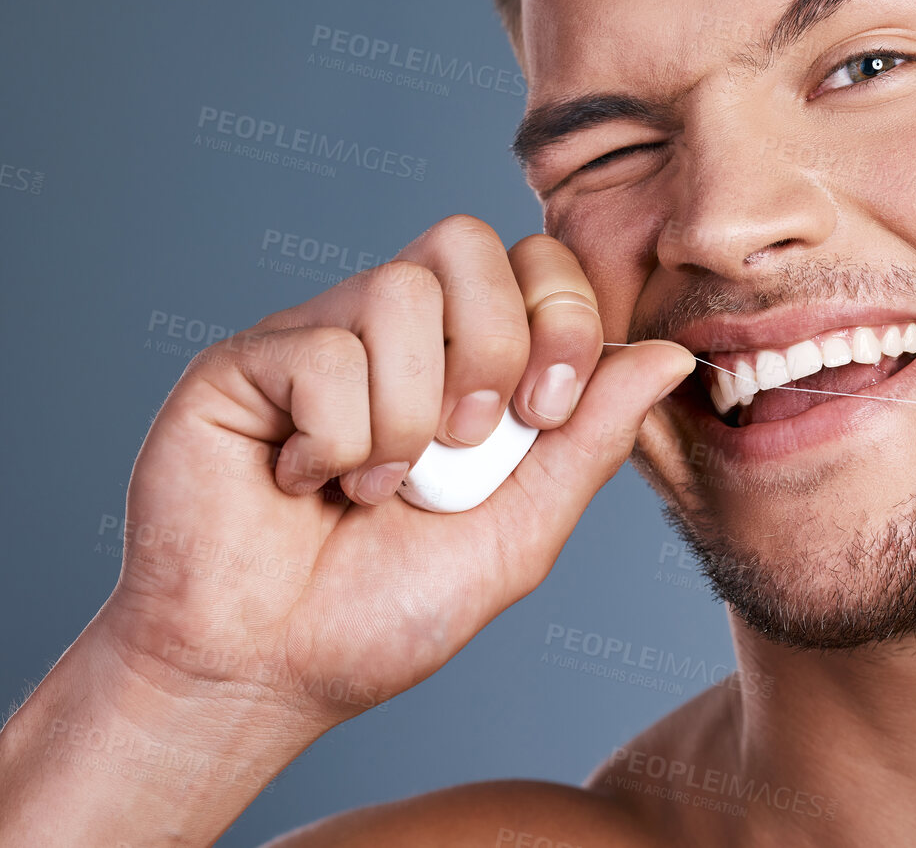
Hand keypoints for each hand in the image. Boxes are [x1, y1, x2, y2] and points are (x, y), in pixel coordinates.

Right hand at [96, 215, 691, 729]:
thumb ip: (591, 438)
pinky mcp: (242, 362)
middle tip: (467, 442)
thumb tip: (672, 353)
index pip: (533, 260)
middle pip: (466, 243)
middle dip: (492, 347)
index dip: (560, 316)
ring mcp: (314, 335)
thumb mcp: (521, 530)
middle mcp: (388, 330)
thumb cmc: (385, 610)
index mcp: (462, 356)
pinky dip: (335, 440)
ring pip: (396, 292)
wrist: (268, 673)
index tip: (548, 412)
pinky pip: (319, 351)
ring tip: (381, 484)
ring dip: (409, 415)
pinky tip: (307, 482)